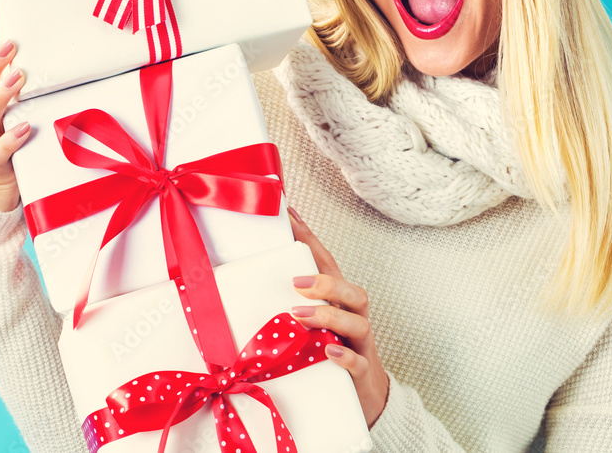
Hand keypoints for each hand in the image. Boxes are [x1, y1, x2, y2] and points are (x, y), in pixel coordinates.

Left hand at [288, 207, 389, 427]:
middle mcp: (352, 318)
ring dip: (328, 316)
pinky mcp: (361, 373)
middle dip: (325, 283)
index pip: (327, 264)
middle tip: (295, 283)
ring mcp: (360, 345)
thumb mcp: (310, 328)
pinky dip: (344, 357)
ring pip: (357, 322)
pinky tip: (328, 352)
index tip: (289, 215)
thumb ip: (288, 308)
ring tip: (299, 316)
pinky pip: (358, 363)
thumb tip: (246, 290)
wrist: (365, 398)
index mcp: (339, 302)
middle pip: (351, 291)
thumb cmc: (329, 353)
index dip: (310, 238)